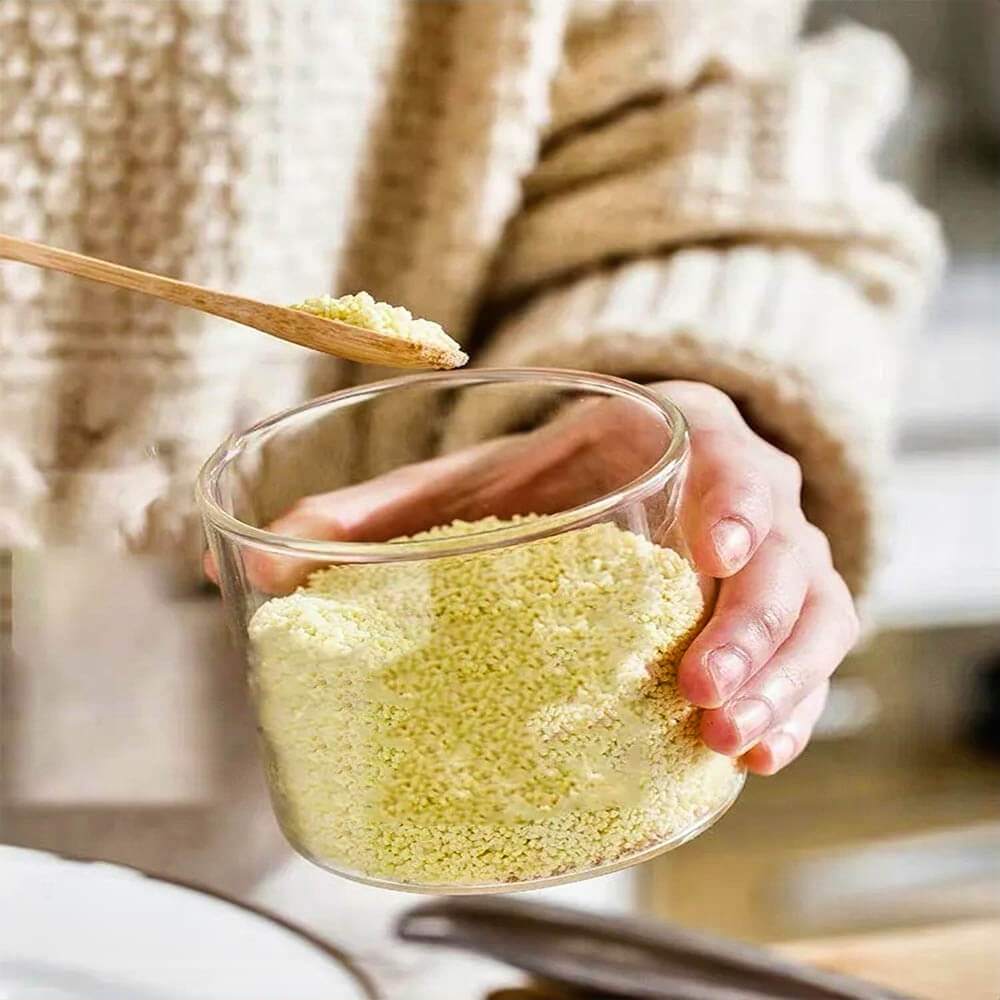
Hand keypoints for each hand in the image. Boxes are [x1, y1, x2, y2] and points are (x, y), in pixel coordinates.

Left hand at [207, 380, 858, 773]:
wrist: (628, 471)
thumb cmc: (555, 473)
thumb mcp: (479, 478)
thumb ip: (380, 513)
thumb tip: (254, 571)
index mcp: (677, 434)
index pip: (733, 454)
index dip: (735, 498)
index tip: (708, 548)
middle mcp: (746, 494)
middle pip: (784, 551)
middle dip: (751, 624)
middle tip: (696, 685)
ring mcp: (776, 557)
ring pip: (815, 614)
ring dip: (779, 679)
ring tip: (726, 737)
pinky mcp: (783, 617)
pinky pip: (816, 663)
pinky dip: (796, 708)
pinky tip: (755, 755)